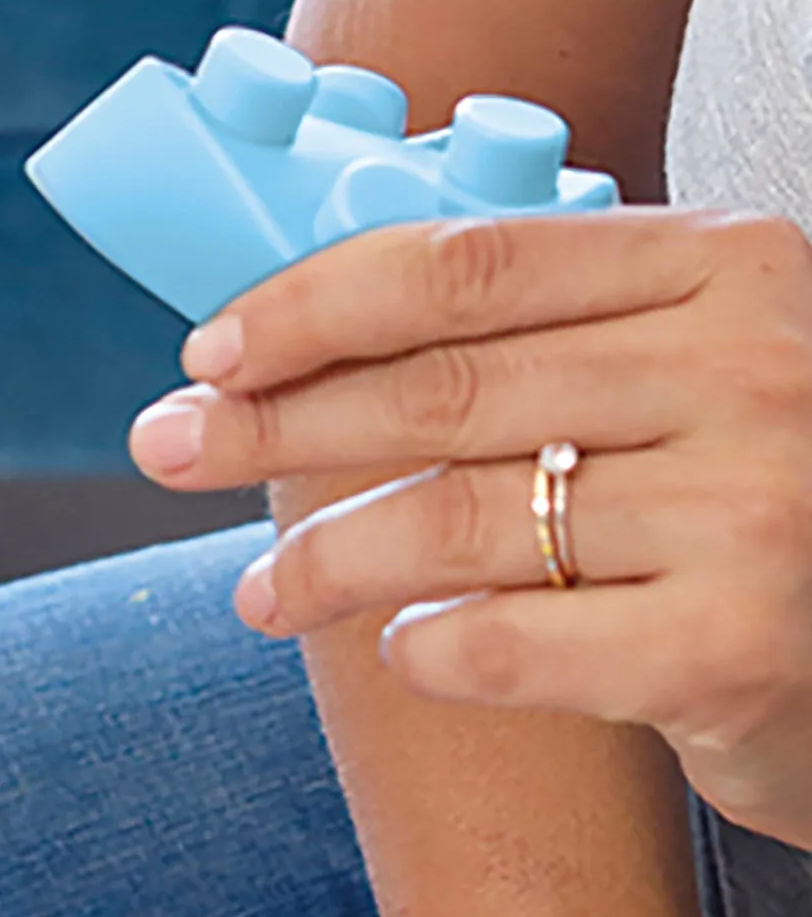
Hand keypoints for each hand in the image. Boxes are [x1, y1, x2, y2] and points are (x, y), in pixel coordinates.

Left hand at [128, 207, 811, 840]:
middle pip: (443, 390)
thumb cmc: (777, 494)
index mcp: (732, 266)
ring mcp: (756, 510)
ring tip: (263, 589)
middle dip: (276, 422)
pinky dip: (430, 647)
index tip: (208, 350)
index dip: (314, 305)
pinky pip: (514, 639)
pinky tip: (401, 650)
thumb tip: (298, 335)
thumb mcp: (702, 362)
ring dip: (325, 556)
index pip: (468, 268)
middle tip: (167, 446)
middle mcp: (753, 371)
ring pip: (456, 520)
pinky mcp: (742, 649)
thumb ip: (555, 329)